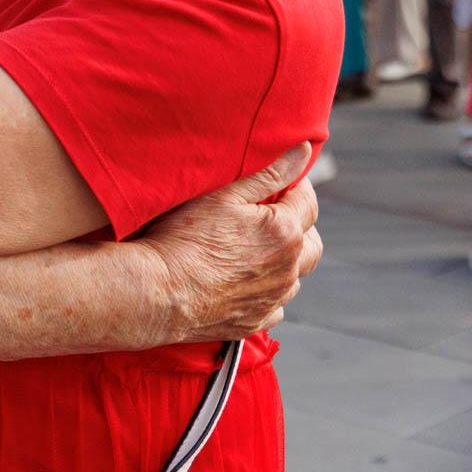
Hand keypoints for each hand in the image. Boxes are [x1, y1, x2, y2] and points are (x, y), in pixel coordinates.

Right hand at [137, 144, 321, 345]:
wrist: (159, 291)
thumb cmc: (185, 238)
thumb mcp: (224, 196)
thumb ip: (269, 173)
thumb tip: (304, 150)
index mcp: (285, 231)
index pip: (308, 201)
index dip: (295, 186)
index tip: (279, 182)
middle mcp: (289, 267)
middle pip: (312, 243)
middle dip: (300, 226)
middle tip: (272, 215)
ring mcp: (274, 298)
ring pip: (295, 276)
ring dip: (286, 261)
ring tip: (256, 248)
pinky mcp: (257, 321)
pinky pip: (277, 305)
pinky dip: (269, 291)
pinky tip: (246, 281)